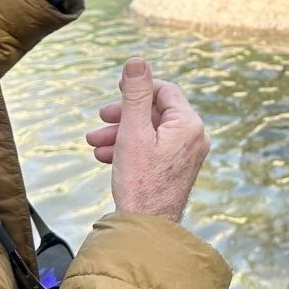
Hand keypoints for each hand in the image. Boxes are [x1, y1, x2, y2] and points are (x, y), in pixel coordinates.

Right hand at [84, 58, 209, 221]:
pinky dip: (131, 148)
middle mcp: (194, 137)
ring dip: (121, 133)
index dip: (138, 88)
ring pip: (151, 132)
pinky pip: (154, 149)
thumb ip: (135, 94)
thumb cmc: (140, 182)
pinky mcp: (177, 169)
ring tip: (94, 143)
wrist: (146, 228)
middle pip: (155, 112)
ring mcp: (187, 155)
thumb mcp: (133, 131)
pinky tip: (106, 157)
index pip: (165, 91)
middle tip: (100, 119)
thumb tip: (137, 61)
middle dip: (124, 115)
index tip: (117, 91)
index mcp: (188, 124)